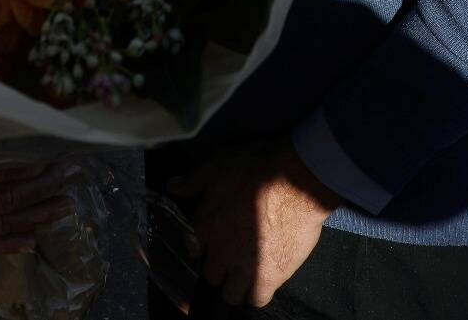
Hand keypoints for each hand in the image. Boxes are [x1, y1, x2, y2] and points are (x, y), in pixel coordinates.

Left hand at [171, 140, 340, 308]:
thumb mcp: (219, 166)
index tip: (217, 242)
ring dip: (238, 285)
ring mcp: (242, 269)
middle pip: (212, 275)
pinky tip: (268, 279)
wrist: (295, 183)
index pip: (194, 250)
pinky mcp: (268, 279)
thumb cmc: (256, 170)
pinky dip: (260, 292)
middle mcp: (219, 253)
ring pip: (231, 294)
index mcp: (205, 227)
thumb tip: (173, 186)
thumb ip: (194, 180)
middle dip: (222, 268)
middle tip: (237, 256)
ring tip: (251, 272)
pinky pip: (257, 300)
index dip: (206, 247)